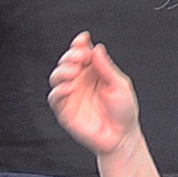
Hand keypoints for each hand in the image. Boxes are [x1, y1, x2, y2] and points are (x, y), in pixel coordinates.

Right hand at [45, 33, 139, 157]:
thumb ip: (106, 67)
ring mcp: (71, 95)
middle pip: (66, 62)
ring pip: (56, 77)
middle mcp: (80, 81)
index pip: (81, 53)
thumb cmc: (123, 110)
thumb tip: (96, 48)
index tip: (83, 39)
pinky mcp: (64, 110)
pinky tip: (70, 87)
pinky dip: (59, 90)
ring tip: (74, 71)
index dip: (79, 44)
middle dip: (70, 56)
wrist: (121, 136)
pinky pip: (54, 97)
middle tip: (81, 57)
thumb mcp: (119, 85)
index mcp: (93, 72)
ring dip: (62, 70)